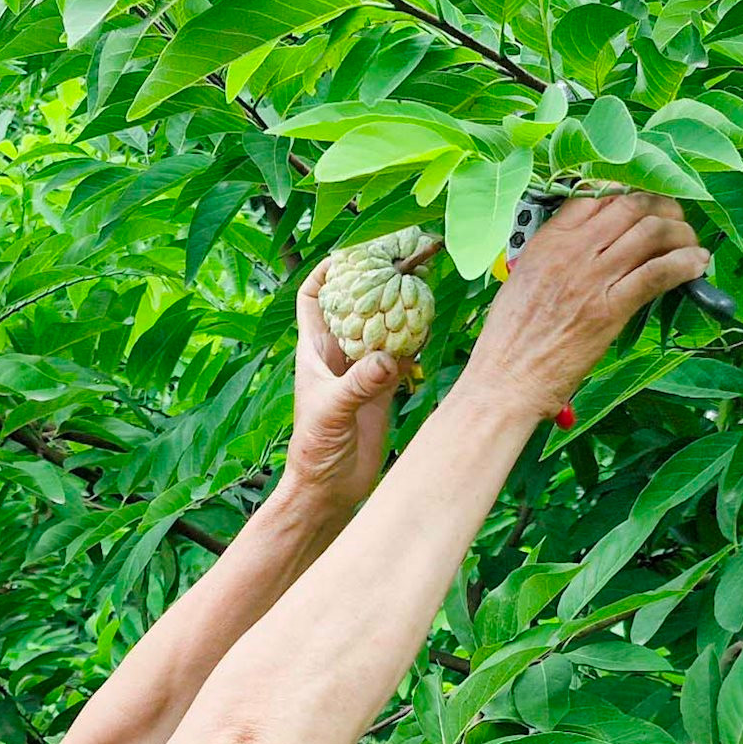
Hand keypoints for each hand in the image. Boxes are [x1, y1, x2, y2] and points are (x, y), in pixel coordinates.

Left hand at [285, 257, 403, 511]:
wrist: (329, 489)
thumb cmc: (315, 450)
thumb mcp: (332, 413)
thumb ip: (359, 385)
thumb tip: (386, 359)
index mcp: (314, 352)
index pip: (314, 298)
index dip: (326, 272)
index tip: (351, 254)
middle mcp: (338, 355)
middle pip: (355, 305)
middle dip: (374, 282)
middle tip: (400, 262)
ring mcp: (362, 371)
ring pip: (381, 327)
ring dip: (398, 309)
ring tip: (420, 284)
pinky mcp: (382, 389)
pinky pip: (400, 355)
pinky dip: (413, 341)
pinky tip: (428, 327)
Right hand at [458, 192, 708, 425]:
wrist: (506, 379)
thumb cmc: (510, 340)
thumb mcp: (524, 280)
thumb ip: (555, 257)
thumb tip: (591, 250)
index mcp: (548, 241)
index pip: (596, 195)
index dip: (629, 194)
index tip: (644, 205)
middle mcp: (572, 251)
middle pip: (631, 205)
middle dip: (663, 208)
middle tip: (676, 221)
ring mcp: (593, 278)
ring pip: (651, 233)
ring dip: (681, 234)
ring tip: (691, 244)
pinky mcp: (610, 309)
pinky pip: (657, 273)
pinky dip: (684, 264)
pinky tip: (696, 266)